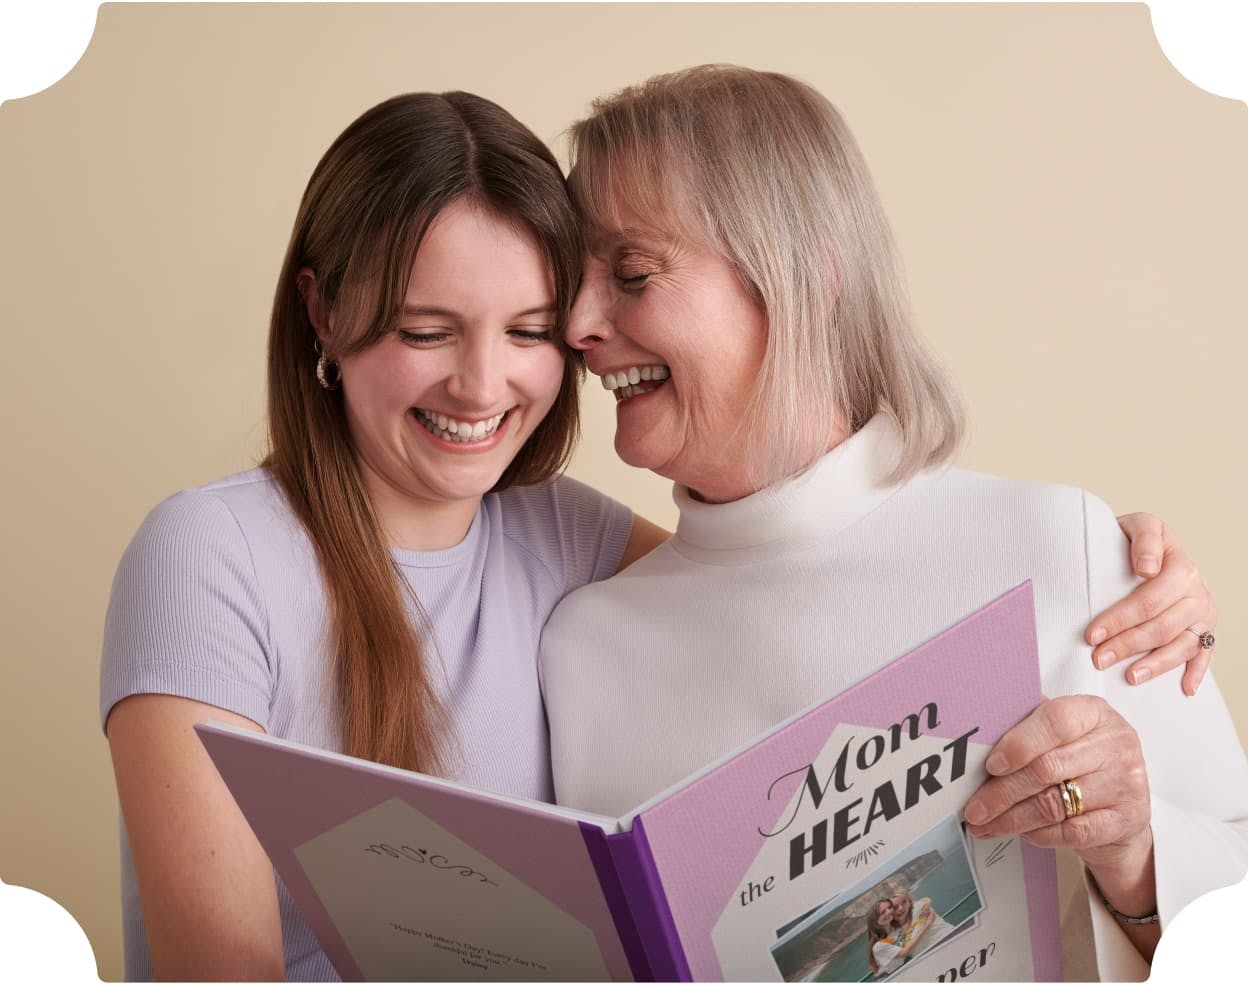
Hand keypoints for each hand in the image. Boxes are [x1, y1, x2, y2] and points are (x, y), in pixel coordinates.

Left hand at [964, 697, 1153, 885]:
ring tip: (986, 824)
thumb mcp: (1061, 734)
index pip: (1055, 721)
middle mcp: (1115, 745)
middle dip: (1002, 792)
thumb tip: (981, 728)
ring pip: (1054, 804)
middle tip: (974, 808)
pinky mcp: (1126, 820)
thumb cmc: (1081, 760)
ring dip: (1012, 818)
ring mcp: (1125, 783)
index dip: (1019, 744)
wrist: (1124, 804)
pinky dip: (1039, 834)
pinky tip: (1022, 833)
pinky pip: (1071, 832)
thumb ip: (1028, 726)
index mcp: (1094, 713)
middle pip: (1047, 769)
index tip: (990, 765)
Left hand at [1087, 512, 1214, 694]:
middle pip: (1161, 626)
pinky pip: (1204, 654)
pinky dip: (1196, 672)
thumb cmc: (1133, 538)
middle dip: (1127, 645)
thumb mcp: (1136, 525)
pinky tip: (1184, 689)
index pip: (1149, 600)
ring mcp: (1203, 612)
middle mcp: (1196, 590)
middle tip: (1097, 658)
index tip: (1092, 633)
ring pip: (1181, 645)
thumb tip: (1147, 567)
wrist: (1148, 543)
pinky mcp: (1206, 628)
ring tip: (1129, 676)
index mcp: (1180, 565)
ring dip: (1155, 664)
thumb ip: (1143, 538)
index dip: (1119, 618)